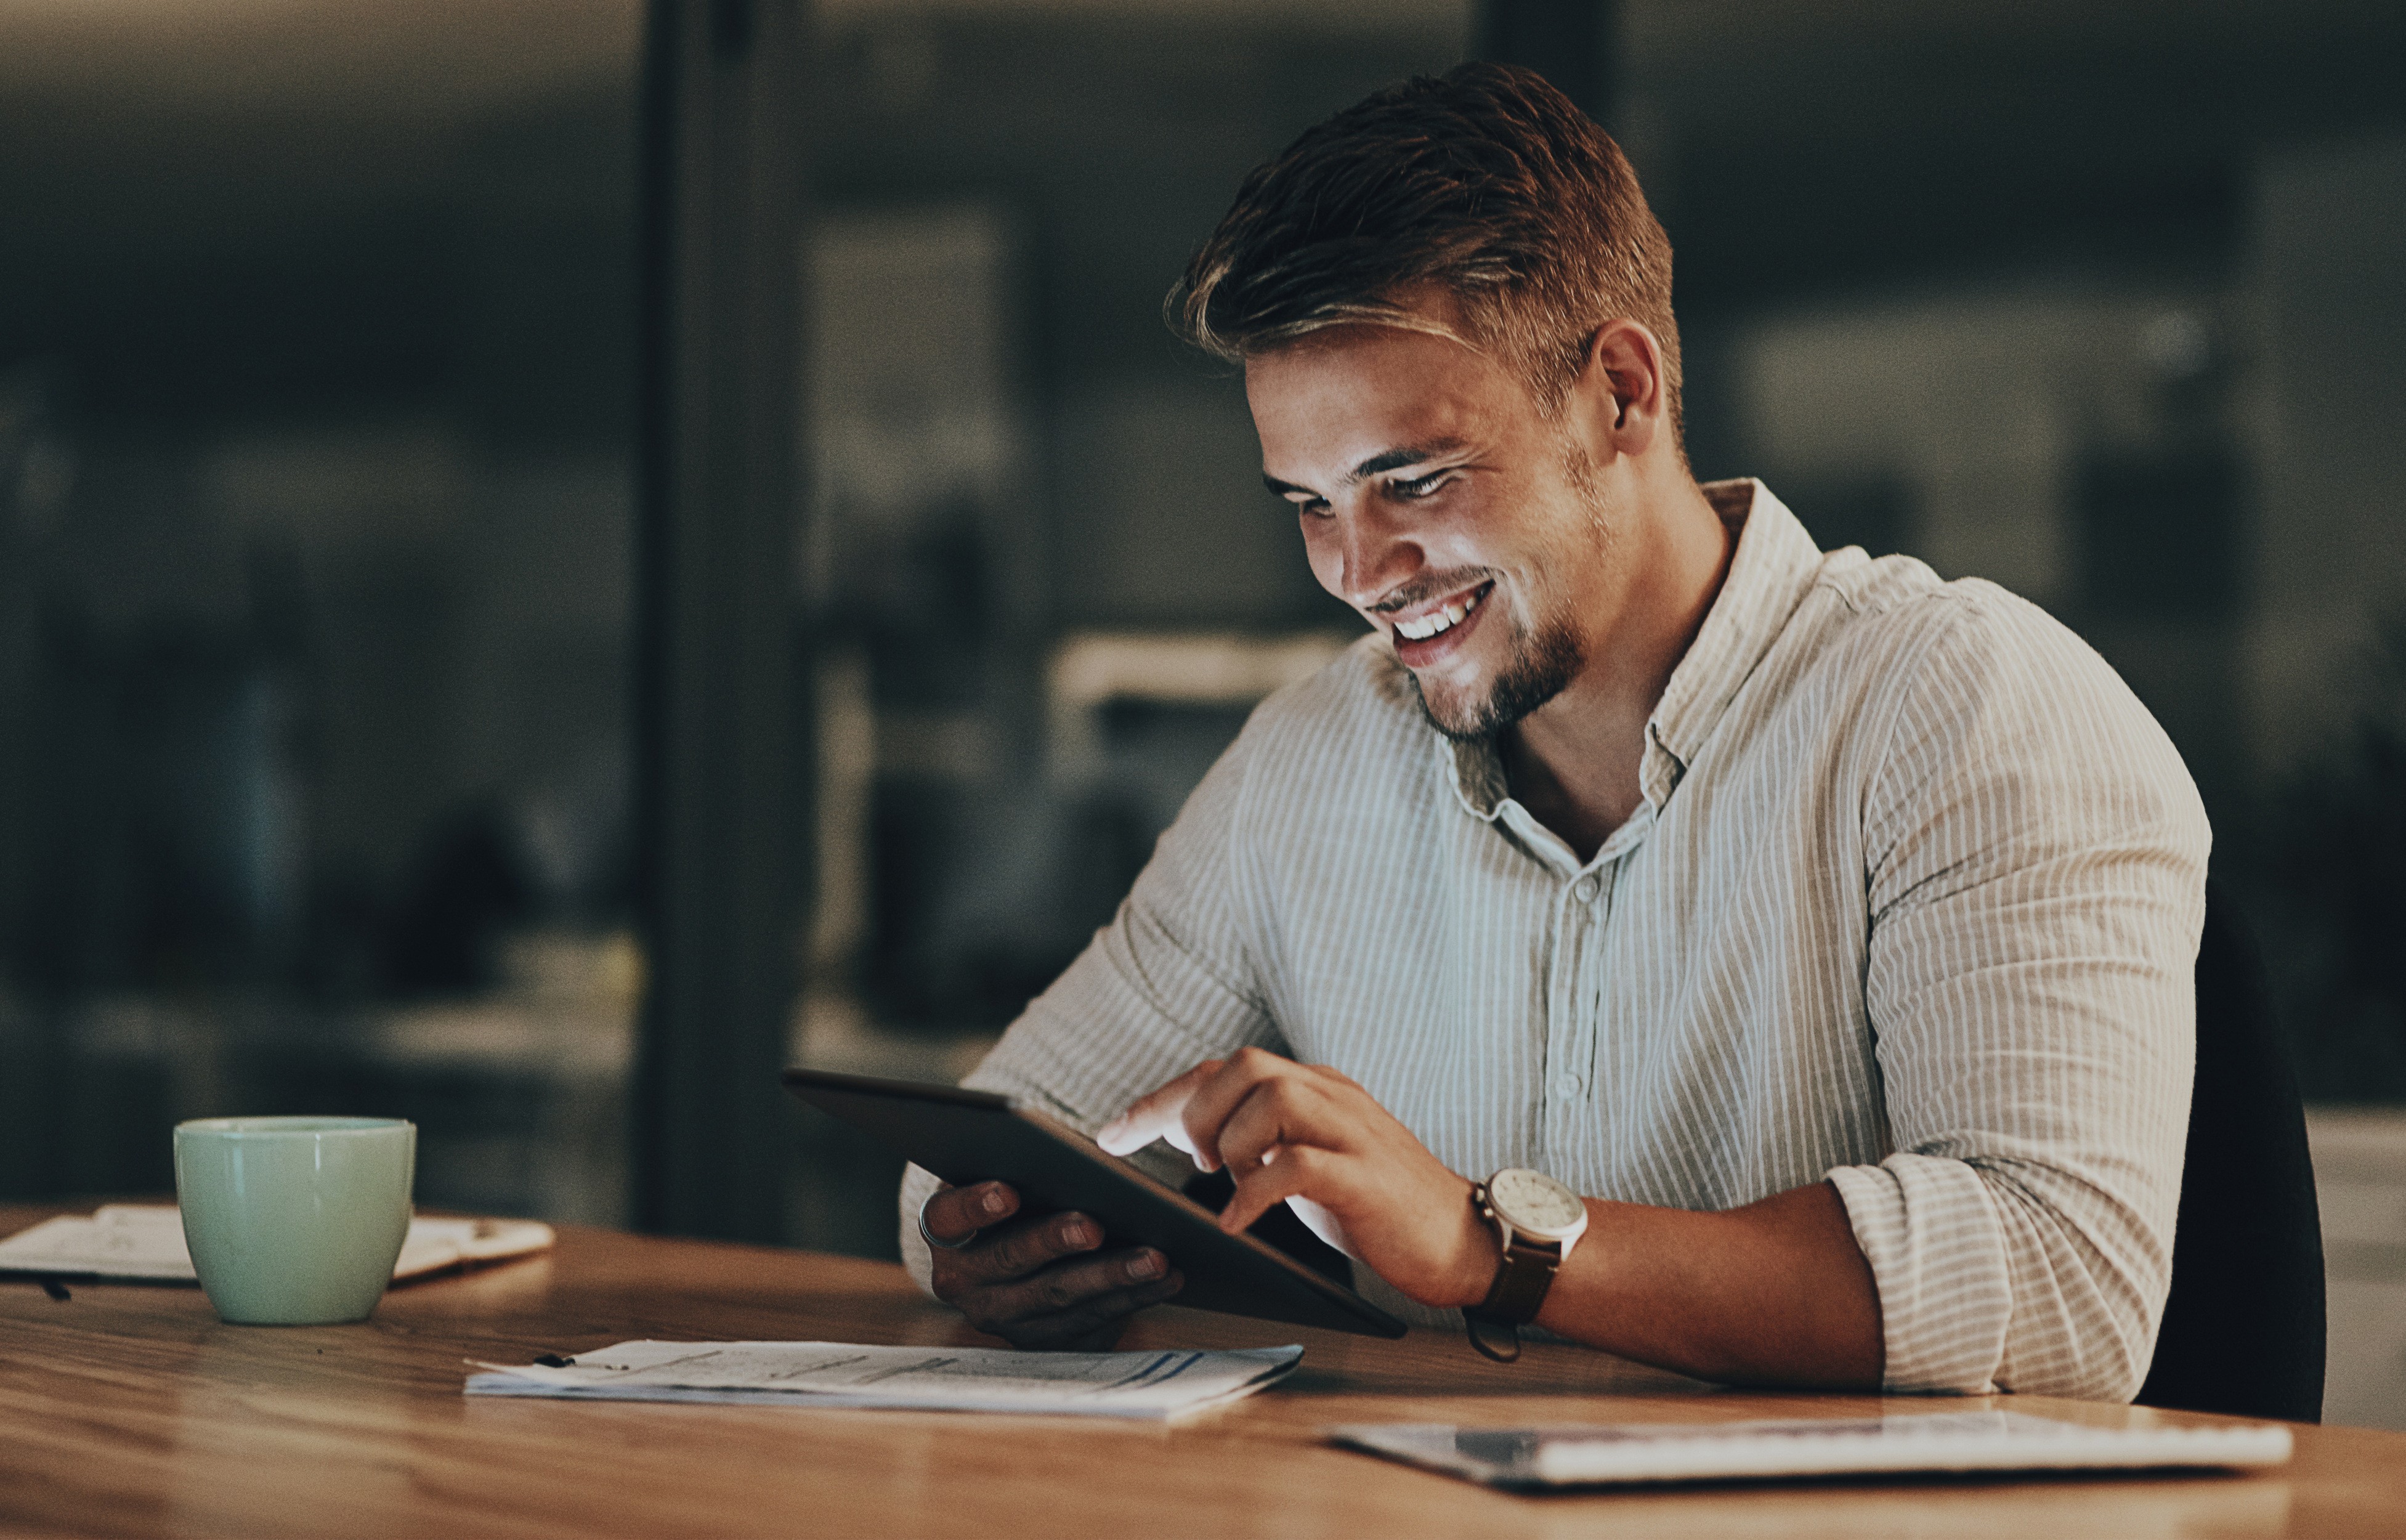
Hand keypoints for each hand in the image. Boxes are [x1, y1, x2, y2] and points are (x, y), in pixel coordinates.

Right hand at [920, 1181, 1183, 1349]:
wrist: (1019, 1256)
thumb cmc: (1019, 1198)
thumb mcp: (1005, 1178)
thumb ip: (1019, 1169)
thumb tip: (1066, 1158)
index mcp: (946, 1232)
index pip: (947, 1218)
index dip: (974, 1206)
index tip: (1007, 1192)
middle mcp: (965, 1281)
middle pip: (1010, 1261)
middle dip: (1055, 1242)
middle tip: (1094, 1226)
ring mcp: (1004, 1316)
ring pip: (1058, 1296)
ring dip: (1111, 1276)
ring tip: (1154, 1255)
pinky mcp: (1043, 1339)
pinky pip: (1091, 1321)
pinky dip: (1133, 1298)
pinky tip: (1167, 1278)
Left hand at [1096, 1048, 1495, 1309]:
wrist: (1466, 1240)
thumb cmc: (1381, 1208)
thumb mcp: (1312, 1163)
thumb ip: (1264, 1141)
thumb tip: (1193, 1139)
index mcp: (1317, 1089)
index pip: (1225, 1071)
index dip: (1162, 1099)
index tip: (1114, 1133)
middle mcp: (1332, 1096)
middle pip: (1242, 1066)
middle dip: (1198, 1112)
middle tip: (1195, 1164)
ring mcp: (1352, 1133)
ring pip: (1270, 1098)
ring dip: (1231, 1144)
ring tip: (1230, 1184)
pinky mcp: (1365, 1177)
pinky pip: (1296, 1164)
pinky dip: (1255, 1191)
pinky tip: (1239, 1221)